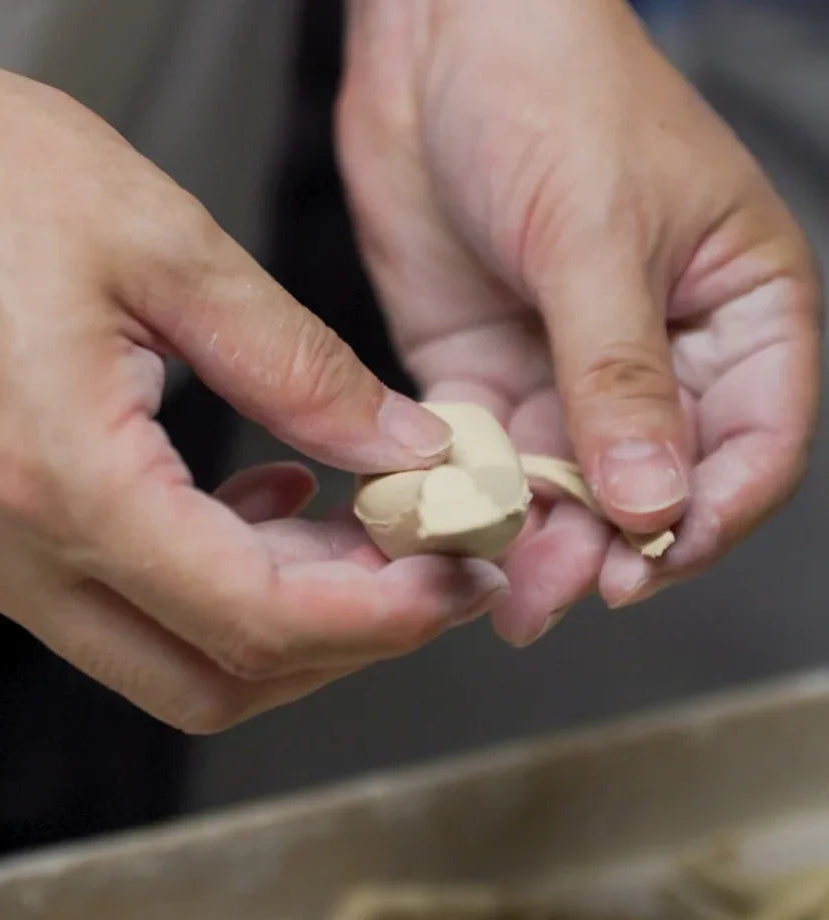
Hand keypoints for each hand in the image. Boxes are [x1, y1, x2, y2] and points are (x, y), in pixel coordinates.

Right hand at [0, 11, 507, 729]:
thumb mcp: (162, 246)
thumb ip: (296, 363)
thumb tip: (398, 443)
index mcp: (58, 478)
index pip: (251, 619)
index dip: (374, 618)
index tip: (449, 581)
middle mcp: (9, 546)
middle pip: (211, 678)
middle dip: (338, 641)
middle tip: (417, 569)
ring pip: (164, 657)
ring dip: (277, 616)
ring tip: (354, 533)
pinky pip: (114, 605)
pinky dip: (208, 582)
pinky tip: (259, 504)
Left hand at [339, 0, 819, 643]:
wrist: (438, 46)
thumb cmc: (550, 92)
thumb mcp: (596, 232)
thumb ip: (620, 373)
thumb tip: (651, 500)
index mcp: (734, 311)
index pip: (751, 443)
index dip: (708, 515)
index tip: (649, 562)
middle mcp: (654, 356)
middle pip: (650, 484)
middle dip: (608, 547)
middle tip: (558, 595)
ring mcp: (564, 371)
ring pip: (565, 488)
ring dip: (538, 542)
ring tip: (503, 589)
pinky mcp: (484, 374)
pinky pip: (489, 461)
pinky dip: (476, 502)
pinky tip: (455, 534)